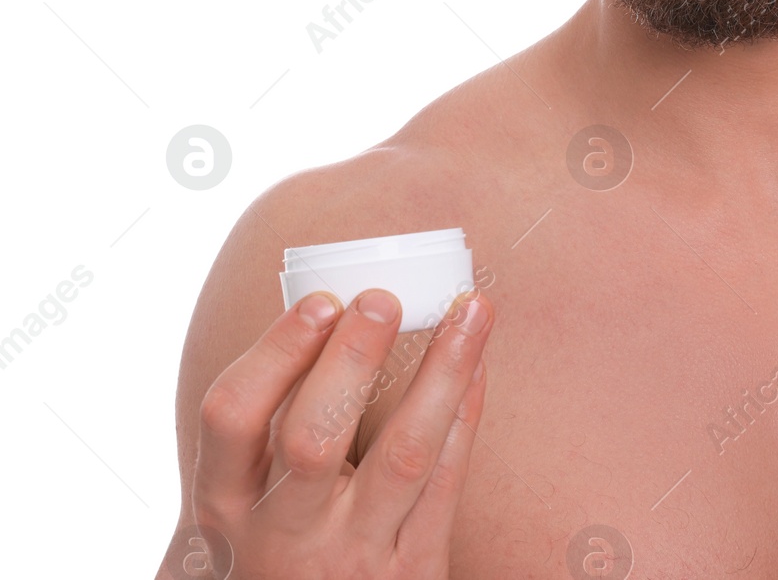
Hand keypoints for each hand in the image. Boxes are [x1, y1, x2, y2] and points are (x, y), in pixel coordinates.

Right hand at [178, 287, 493, 579]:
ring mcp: (352, 556)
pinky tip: (477, 366)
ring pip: (404, 454)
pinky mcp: (413, 570)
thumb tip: (337, 311)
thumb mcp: (247, 500)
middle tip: (385, 299)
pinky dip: (466, 415)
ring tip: (471, 310)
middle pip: (314, 437)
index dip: (277, 351)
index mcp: (227, 502)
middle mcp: (284, 534)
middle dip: (352, 359)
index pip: (232, 416)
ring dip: (442, 372)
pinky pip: (448, 482)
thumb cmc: (282, 544)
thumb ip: (273, 424)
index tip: (323, 300)